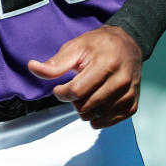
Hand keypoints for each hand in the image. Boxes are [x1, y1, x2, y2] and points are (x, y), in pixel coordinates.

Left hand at [27, 25, 143, 128]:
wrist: (127, 43)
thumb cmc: (99, 45)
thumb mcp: (74, 47)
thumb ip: (55, 63)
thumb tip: (32, 67)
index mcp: (106, 63)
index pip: (77, 91)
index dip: (62, 93)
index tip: (60, 88)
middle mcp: (121, 79)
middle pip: (86, 106)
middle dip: (74, 101)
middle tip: (75, 89)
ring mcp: (129, 93)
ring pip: (98, 115)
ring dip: (85, 110)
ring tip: (86, 96)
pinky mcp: (133, 103)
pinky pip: (112, 121)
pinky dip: (100, 119)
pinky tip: (95, 109)